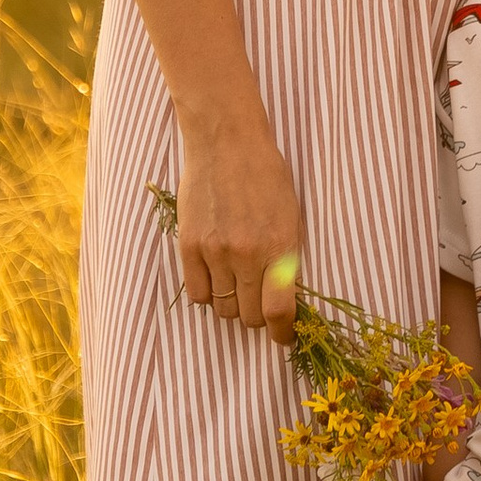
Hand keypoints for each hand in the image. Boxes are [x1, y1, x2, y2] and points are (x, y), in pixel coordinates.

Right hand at [176, 120, 304, 344]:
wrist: (226, 142)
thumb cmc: (266, 176)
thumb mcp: (291, 217)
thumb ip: (286, 258)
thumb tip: (283, 299)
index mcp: (281, 247)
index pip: (279, 311)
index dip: (282, 334)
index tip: (283, 338)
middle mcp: (247, 255)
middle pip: (249, 316)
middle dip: (257, 315)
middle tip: (259, 301)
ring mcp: (215, 252)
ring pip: (223, 307)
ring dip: (232, 303)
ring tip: (236, 281)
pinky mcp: (189, 245)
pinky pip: (197, 293)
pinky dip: (208, 293)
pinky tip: (214, 277)